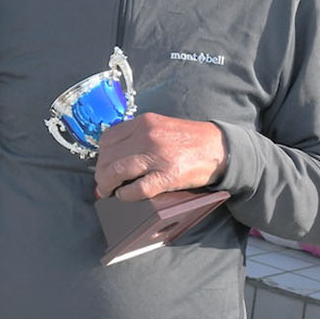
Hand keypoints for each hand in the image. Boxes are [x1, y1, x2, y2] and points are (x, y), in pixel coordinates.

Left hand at [94, 114, 226, 201]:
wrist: (219, 147)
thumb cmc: (189, 140)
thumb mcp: (160, 127)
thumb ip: (138, 135)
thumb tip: (114, 156)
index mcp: (144, 122)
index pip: (107, 138)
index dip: (100, 155)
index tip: (102, 165)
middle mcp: (147, 136)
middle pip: (108, 157)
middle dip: (101, 174)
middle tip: (103, 184)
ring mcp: (157, 156)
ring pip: (117, 171)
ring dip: (107, 185)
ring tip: (108, 192)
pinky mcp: (168, 175)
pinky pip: (137, 188)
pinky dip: (126, 195)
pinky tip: (125, 196)